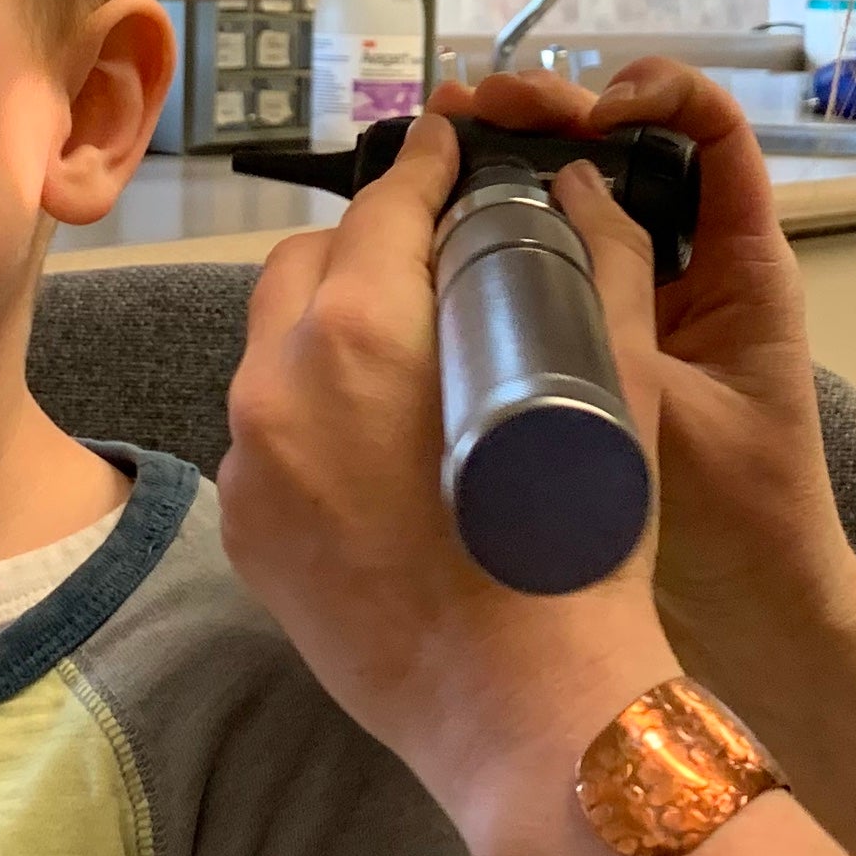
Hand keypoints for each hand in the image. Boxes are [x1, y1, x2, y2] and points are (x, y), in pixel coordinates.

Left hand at [217, 109, 681, 855]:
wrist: (529, 712)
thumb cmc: (580, 544)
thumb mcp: (610, 387)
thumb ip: (595, 267)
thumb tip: (576, 187)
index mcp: (359, 332)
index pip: (380, 208)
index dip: (422, 167)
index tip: (443, 143)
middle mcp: (277, 386)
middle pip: (305, 267)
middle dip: (365, 250)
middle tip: (431, 263)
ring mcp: (250, 466)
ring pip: (275, 353)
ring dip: (331, 336)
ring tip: (405, 360)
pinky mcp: (245, 533)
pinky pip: (267, 440)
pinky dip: (312, 421)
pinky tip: (374, 448)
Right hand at [429, 67, 855, 676]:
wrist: (750, 614)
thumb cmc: (740, 521)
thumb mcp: (677, 405)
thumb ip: (621, 312)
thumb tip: (563, 198)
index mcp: (742, 265)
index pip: (713, 133)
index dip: (656, 95)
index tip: (586, 116)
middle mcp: (693, 267)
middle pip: (630, 149)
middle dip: (552, 111)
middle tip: (474, 105)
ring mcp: (642, 304)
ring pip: (583, 196)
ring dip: (516, 155)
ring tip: (442, 132)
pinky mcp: (596, 342)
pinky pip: (550, 259)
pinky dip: (499, 224)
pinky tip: (440, 211)